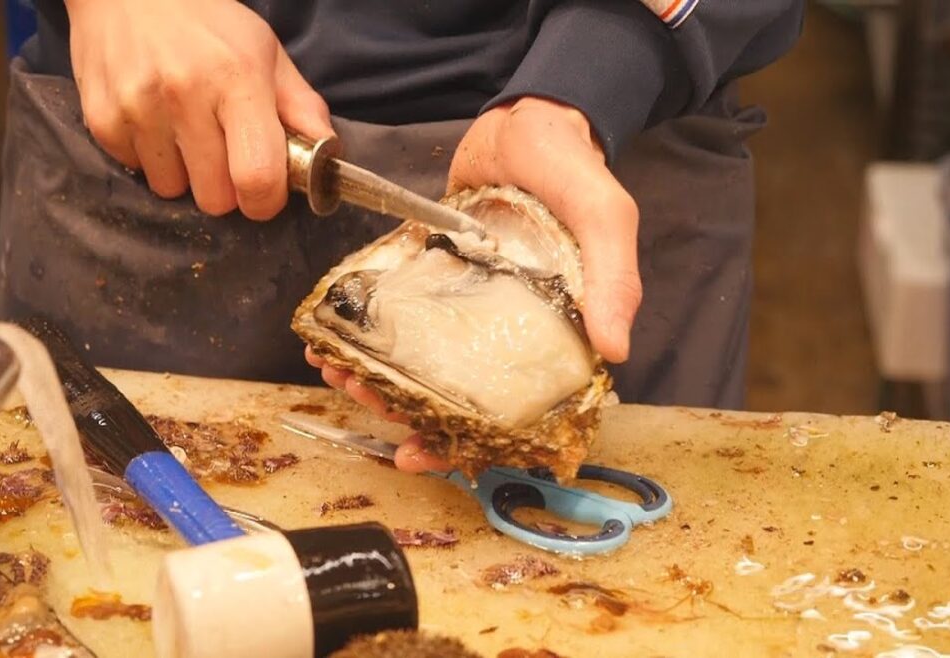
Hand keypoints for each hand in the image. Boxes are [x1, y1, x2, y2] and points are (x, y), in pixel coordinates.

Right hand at [64, 0, 333, 219]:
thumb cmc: (207, 23)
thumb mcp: (266, 52)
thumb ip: (300, 107)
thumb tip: (329, 155)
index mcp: (237, 81)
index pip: (257, 177)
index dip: (265, 201)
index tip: (264, 193)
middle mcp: (184, 96)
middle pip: (215, 199)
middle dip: (225, 189)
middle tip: (224, 157)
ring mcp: (138, 108)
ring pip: (173, 190)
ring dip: (185, 174)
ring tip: (185, 133)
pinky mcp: (102, 118)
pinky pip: (136, 170)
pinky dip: (149, 158)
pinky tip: (154, 122)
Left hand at [306, 96, 641, 471]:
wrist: (528, 116)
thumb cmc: (574, 169)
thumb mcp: (605, 217)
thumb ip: (613, 277)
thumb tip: (613, 352)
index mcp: (554, 332)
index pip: (515, 410)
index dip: (471, 442)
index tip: (423, 450)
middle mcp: (508, 329)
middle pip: (457, 394)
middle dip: (407, 411)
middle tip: (367, 405)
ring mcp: (467, 304)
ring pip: (421, 361)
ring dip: (378, 375)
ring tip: (339, 375)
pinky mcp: (434, 275)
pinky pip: (397, 313)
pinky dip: (366, 330)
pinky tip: (335, 338)